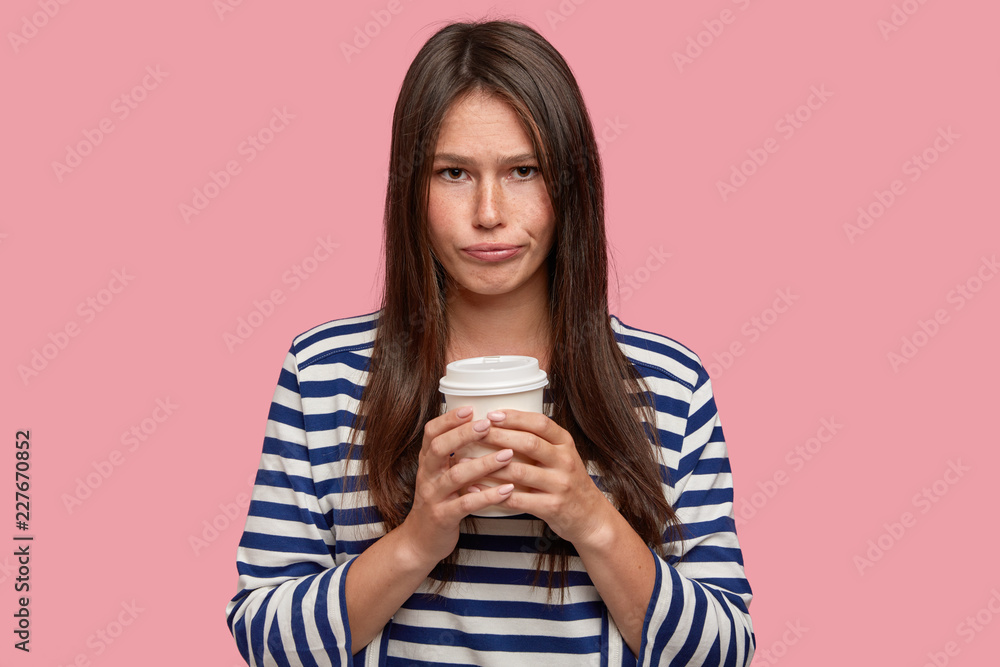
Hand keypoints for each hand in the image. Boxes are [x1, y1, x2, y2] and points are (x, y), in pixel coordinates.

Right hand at [399, 406, 515, 565]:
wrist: (421, 540)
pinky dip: (488, 496)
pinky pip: (466, 504)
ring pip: (456, 476)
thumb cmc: (440, 501)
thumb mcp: (441, 474)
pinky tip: (507, 489)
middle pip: (440, 448)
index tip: (470, 408)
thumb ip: (455, 454)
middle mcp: (427, 476)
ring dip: (483, 464)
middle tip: (488, 425)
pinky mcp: (443, 517)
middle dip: (463, 434)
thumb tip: (484, 425)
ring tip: (507, 455)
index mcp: (428, 461)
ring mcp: (433, 497)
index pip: (431, 433)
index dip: (448, 419)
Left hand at [475, 410, 614, 546]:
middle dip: (498, 436)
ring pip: (520, 472)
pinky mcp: (552, 507)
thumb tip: (501, 422)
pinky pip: (517, 500)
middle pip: (529, 443)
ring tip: (465, 461)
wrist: (590, 517)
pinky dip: (493, 494)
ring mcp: (560, 485)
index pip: (540, 423)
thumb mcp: (562, 455)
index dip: (514, 417)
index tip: (491, 414)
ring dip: (490, 466)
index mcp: (565, 444)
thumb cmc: (568, 482)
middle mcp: (565, 462)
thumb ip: (540, 440)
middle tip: (474, 433)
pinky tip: (474, 490)